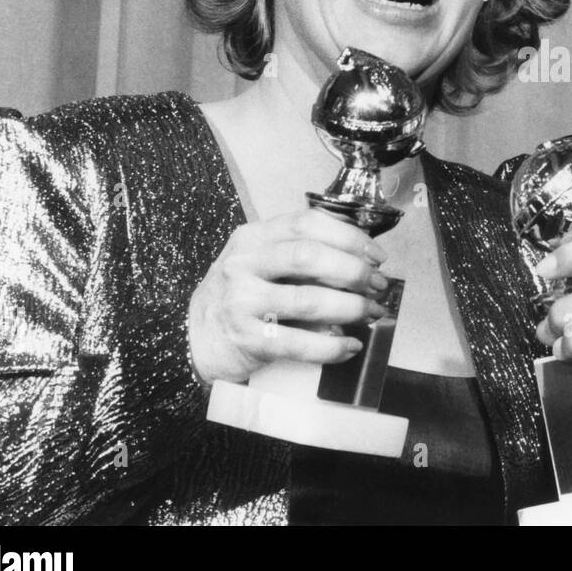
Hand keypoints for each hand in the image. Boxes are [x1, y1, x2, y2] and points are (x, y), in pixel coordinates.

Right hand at [188, 207, 389, 384]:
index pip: (306, 223)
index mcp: (252, 238)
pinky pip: (299, 343)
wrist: (194, 338)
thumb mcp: (260, 262)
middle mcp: (243, 265)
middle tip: (377, 285)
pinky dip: (332, 346)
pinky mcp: (246, 340)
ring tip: (371, 313)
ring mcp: (241, 302)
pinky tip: (350, 345)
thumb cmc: (238, 297)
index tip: (376, 254)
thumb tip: (363, 260)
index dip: (349, 237)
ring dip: (351, 308)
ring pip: (308, 300)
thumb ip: (301, 255)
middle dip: (353, 271)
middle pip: (309, 257)